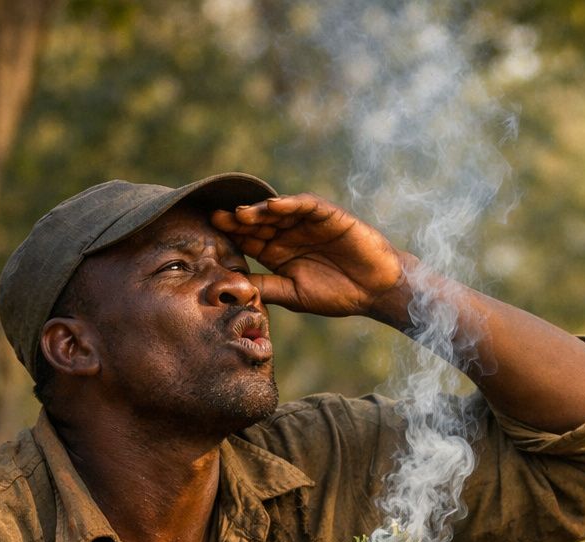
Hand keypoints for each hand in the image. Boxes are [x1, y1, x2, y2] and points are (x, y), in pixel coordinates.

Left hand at [211, 194, 413, 320]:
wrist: (375, 290)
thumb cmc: (337, 295)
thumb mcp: (292, 294)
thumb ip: (264, 286)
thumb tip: (231, 286)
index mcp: (277, 254)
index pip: (248, 240)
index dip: (230, 237)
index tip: (209, 235)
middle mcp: (288, 234)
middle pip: (257, 222)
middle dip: (237, 220)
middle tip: (216, 218)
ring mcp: (306, 222)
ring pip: (277, 211)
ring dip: (259, 211)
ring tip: (241, 213)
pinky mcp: (326, 214)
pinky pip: (304, 204)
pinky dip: (289, 204)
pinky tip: (273, 206)